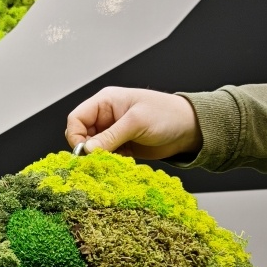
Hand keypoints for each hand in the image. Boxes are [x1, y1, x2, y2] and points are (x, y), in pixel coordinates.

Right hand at [65, 85, 201, 160]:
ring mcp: (114, 132)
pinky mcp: (123, 146)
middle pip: (82, 135)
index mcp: (105, 102)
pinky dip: (110, 162)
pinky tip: (121, 164)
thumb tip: (87, 150)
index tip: (84, 152)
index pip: (77, 118)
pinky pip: (107, 156)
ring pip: (93, 148)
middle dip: (87, 149)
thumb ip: (110, 136)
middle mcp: (106, 116)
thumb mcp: (136, 123)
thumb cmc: (166, 115)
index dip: (76, 136)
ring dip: (99, 158)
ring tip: (112, 162)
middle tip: (97, 161)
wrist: (190, 128)